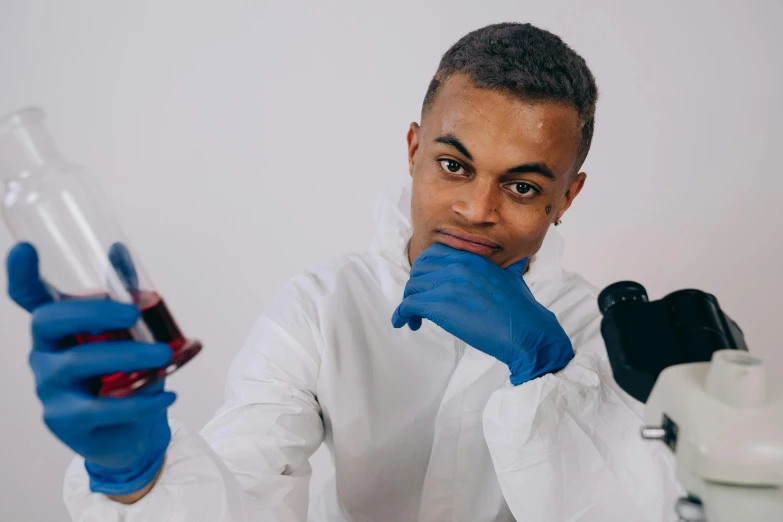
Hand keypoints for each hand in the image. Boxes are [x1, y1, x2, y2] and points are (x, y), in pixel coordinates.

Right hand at [6, 243, 174, 495]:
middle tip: (133, 313)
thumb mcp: (126, 333)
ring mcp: (49, 388)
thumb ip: (123, 295)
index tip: (24, 249)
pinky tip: (167, 395)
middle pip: (49, 322)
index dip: (22, 274)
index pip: (30, 297)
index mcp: (57, 327)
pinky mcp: (64, 420)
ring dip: (127, 356)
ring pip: (78, 363)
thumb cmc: (123, 374)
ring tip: (164, 355)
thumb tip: (118, 250)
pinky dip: (139, 401)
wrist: (129, 432)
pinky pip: (100, 408)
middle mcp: (44, 353)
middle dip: (92, 312)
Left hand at [392, 243, 573, 384]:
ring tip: (415, 319)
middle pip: (418, 269)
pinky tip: (404, 324)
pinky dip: (401, 315)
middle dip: (415, 286)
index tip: (427, 285)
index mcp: (472, 258)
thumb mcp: (514, 278)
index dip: (425, 270)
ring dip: (409, 303)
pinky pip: (408, 305)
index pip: (434, 253)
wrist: (527, 332)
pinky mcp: (440, 306)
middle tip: (419, 302)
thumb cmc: (523, 310)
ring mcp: (448, 285)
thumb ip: (509, 267)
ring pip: (411, 288)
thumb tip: (517, 261)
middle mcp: (458, 266)